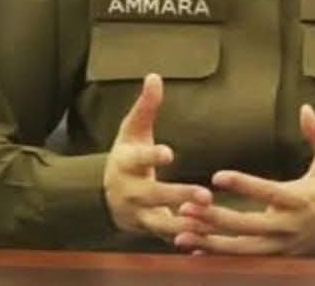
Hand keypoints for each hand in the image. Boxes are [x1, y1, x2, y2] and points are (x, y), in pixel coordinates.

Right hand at [103, 73, 212, 242]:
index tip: (169, 153)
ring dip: (184, 223)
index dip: (152, 156)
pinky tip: (205, 237)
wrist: (106, 194)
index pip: (139, 158)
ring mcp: (139, 214)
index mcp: (126, 162)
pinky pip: (167, 237)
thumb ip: (146, 106)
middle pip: (154, 195)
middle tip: (205, 195)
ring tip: (208, 218)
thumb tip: (154, 76)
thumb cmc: (127, 154)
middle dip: (178, 196)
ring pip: (161, 224)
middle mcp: (131, 191)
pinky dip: (183, 238)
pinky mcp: (149, 229)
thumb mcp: (132, 129)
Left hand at [174, 104, 314, 255]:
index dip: (243, 184)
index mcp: (300, 199)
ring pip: (242, 249)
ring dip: (209, 242)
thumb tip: (306, 108)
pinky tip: (194, 253)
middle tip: (186, 206)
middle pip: (248, 225)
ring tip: (181, 233)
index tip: (216, 176)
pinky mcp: (277, 258)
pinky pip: (244, 261)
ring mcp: (281, 246)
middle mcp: (288, 226)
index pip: (268, 191)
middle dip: (215, 218)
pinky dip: (219, 258)